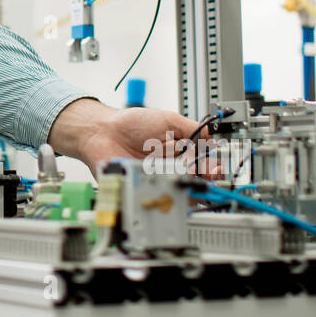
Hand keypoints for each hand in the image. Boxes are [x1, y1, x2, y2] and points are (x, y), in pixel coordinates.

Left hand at [48, 97, 213, 175]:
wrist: (102, 132)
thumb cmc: (130, 124)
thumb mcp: (167, 120)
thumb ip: (190, 127)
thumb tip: (212, 136)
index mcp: (177, 152)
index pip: (202, 165)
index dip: (210, 169)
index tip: (214, 168)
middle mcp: (169, 168)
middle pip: (194, 182)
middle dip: (201, 179)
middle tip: (200, 172)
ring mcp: (156, 180)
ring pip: (179, 191)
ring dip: (184, 184)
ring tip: (183, 173)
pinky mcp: (143, 189)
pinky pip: (159, 196)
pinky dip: (164, 190)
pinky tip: (164, 179)